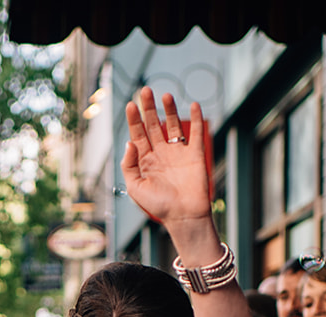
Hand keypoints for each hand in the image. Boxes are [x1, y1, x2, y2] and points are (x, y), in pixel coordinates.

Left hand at [121, 88, 212, 225]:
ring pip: (173, 126)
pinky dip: (197, 119)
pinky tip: (193, 105)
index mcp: (145, 161)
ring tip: (164, 95)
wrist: (183, 216)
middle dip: (149, 108)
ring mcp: (178, 153)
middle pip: (154, 125)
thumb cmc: (158, 206)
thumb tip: (129, 142)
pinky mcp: (195, 155)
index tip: (131, 105)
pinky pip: (196, 133)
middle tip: (145, 91)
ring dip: (169, 110)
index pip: (138, 135)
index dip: (134, 120)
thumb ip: (129, 165)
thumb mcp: (135, 188)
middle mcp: (161, 154)